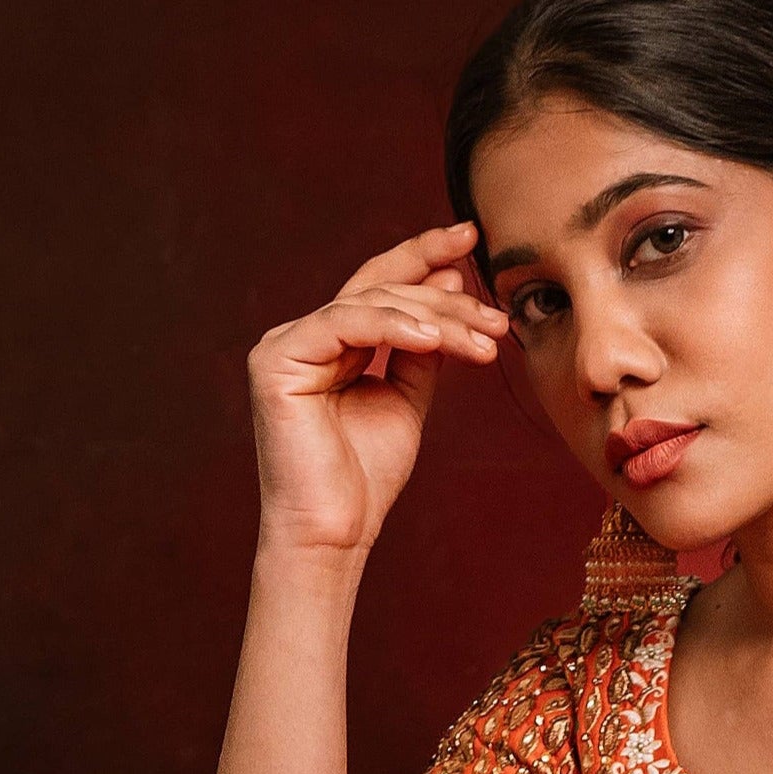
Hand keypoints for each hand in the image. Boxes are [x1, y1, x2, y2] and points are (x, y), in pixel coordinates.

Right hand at [245, 226, 507, 558]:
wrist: (334, 533)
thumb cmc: (366, 479)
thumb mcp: (406, 400)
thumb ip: (421, 349)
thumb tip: (448, 290)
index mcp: (332, 342)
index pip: (381, 284)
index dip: (424, 256)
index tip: (470, 239)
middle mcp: (306, 335)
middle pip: (382, 290)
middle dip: (446, 299)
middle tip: (496, 317)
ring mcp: (286, 343)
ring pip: (371, 304)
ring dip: (435, 318)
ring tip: (483, 341)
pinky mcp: (276, 360)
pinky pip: (345, 323)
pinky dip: (394, 326)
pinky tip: (436, 339)